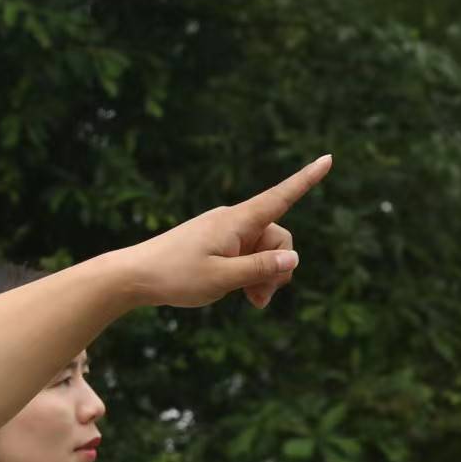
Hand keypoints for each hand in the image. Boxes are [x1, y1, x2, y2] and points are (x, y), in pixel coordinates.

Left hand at [126, 155, 331, 310]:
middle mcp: (233, 221)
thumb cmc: (173, 276)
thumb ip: (260, 269)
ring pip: (263, 251)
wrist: (132, 276)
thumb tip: (294, 258)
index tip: (329, 159)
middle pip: (277, 238)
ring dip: (264, 276)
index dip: (307, 180)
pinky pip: (246, 255)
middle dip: (278, 268)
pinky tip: (243, 295)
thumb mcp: (221, 278)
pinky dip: (249, 273)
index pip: (280, 196)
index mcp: (236, 221)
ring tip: (252, 302)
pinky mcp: (216, 244)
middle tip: (260, 300)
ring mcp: (224, 232)